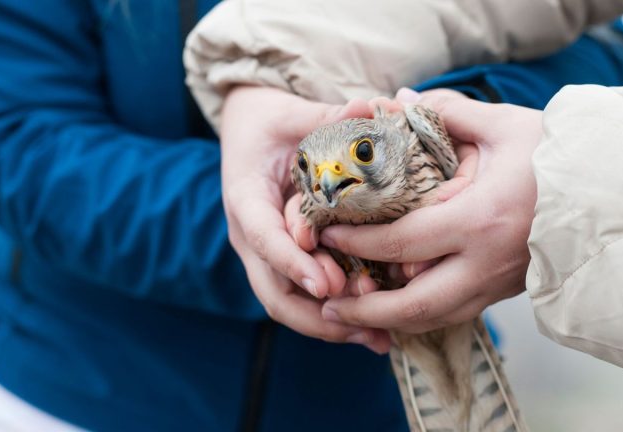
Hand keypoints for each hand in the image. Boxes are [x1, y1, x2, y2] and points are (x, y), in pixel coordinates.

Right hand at [220, 86, 388, 351]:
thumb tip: (371, 107)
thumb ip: (329, 116)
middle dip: (317, 314)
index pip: (263, 237)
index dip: (293, 263)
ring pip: (288, 304)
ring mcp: (267, 254)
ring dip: (330, 326)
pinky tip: (373, 327)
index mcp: (245, 198)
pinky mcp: (285, 261)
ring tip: (377, 339)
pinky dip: (335, 315)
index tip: (328, 283)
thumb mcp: (294, 113)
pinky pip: (304, 298)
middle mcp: (251, 235)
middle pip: (273, 290)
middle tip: (363, 322)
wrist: (251, 133)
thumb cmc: (272, 122)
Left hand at [319, 89, 541, 333]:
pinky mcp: (506, 292)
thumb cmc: (561, 156)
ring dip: (388, 322)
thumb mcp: (506, 127)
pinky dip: (419, 317)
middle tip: (327, 303)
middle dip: (364, 309)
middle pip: (413, 304)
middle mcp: (485, 263)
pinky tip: (395, 310)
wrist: (616, 194)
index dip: (358, 244)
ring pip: (434, 319)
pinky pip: (454, 314)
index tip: (327, 235)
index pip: (401, 242)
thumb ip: (449, 114)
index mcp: (480, 220)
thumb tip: (402, 102)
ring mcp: (498, 285)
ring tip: (352, 314)